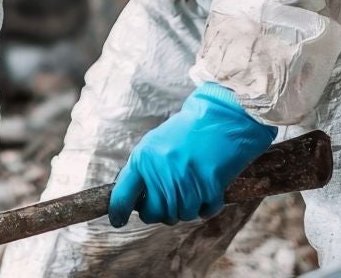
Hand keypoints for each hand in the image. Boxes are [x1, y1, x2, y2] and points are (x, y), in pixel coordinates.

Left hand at [109, 82, 275, 226]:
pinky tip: (209, 188)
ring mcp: (185, 182)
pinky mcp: (209, 188)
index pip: (122, 196)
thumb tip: (132, 199)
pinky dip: (207, 206)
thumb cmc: (188, 131)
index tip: (117, 221)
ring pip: (180, 215)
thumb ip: (143, 169)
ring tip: (192, 186)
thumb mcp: (156, 143)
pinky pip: (204, 213)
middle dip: (159, 212)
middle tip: (168, 200)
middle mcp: (161, 172)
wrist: (222, 119)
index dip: (118, 212)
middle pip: (152, 214)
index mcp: (143, 159)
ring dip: (187, 207)